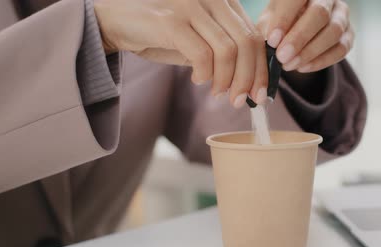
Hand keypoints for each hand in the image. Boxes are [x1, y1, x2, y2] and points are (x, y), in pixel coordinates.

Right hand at [94, 0, 267, 106]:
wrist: (118, 22)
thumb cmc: (163, 35)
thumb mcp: (201, 42)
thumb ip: (226, 53)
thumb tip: (252, 83)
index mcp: (224, 2)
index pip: (254, 36)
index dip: (261, 68)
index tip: (260, 94)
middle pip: (246, 43)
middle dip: (248, 78)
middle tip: (240, 101)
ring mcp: (192, 6)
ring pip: (227, 51)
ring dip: (226, 80)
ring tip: (217, 93)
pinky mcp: (172, 20)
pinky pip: (202, 55)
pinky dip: (205, 74)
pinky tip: (198, 80)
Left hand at [258, 0, 353, 72]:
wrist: (299, 34)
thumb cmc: (280, 24)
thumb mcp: (269, 22)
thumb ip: (268, 29)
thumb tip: (269, 44)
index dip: (284, 18)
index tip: (272, 40)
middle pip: (320, 13)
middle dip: (299, 38)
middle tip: (281, 57)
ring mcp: (342, 15)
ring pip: (334, 32)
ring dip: (310, 52)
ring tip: (289, 65)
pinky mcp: (349, 34)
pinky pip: (341, 49)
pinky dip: (321, 61)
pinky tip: (302, 68)